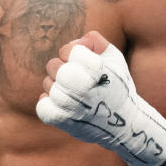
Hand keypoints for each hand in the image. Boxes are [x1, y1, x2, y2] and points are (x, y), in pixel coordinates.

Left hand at [37, 30, 165, 165]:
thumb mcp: (114, 58)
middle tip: (76, 77)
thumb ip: (95, 41)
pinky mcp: (62, 120)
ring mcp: (70, 105)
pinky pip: (42, 104)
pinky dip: (49, 103)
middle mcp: (82, 87)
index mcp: (96, 69)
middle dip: (62, 67)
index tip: (84, 63)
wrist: (123, 124)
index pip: (67, 50)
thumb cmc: (116, 86)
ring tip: (75, 94)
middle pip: (52, 65)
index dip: (72, 53)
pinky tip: (63, 104)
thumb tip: (76, 43)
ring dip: (58, 87)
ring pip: (48, 84)